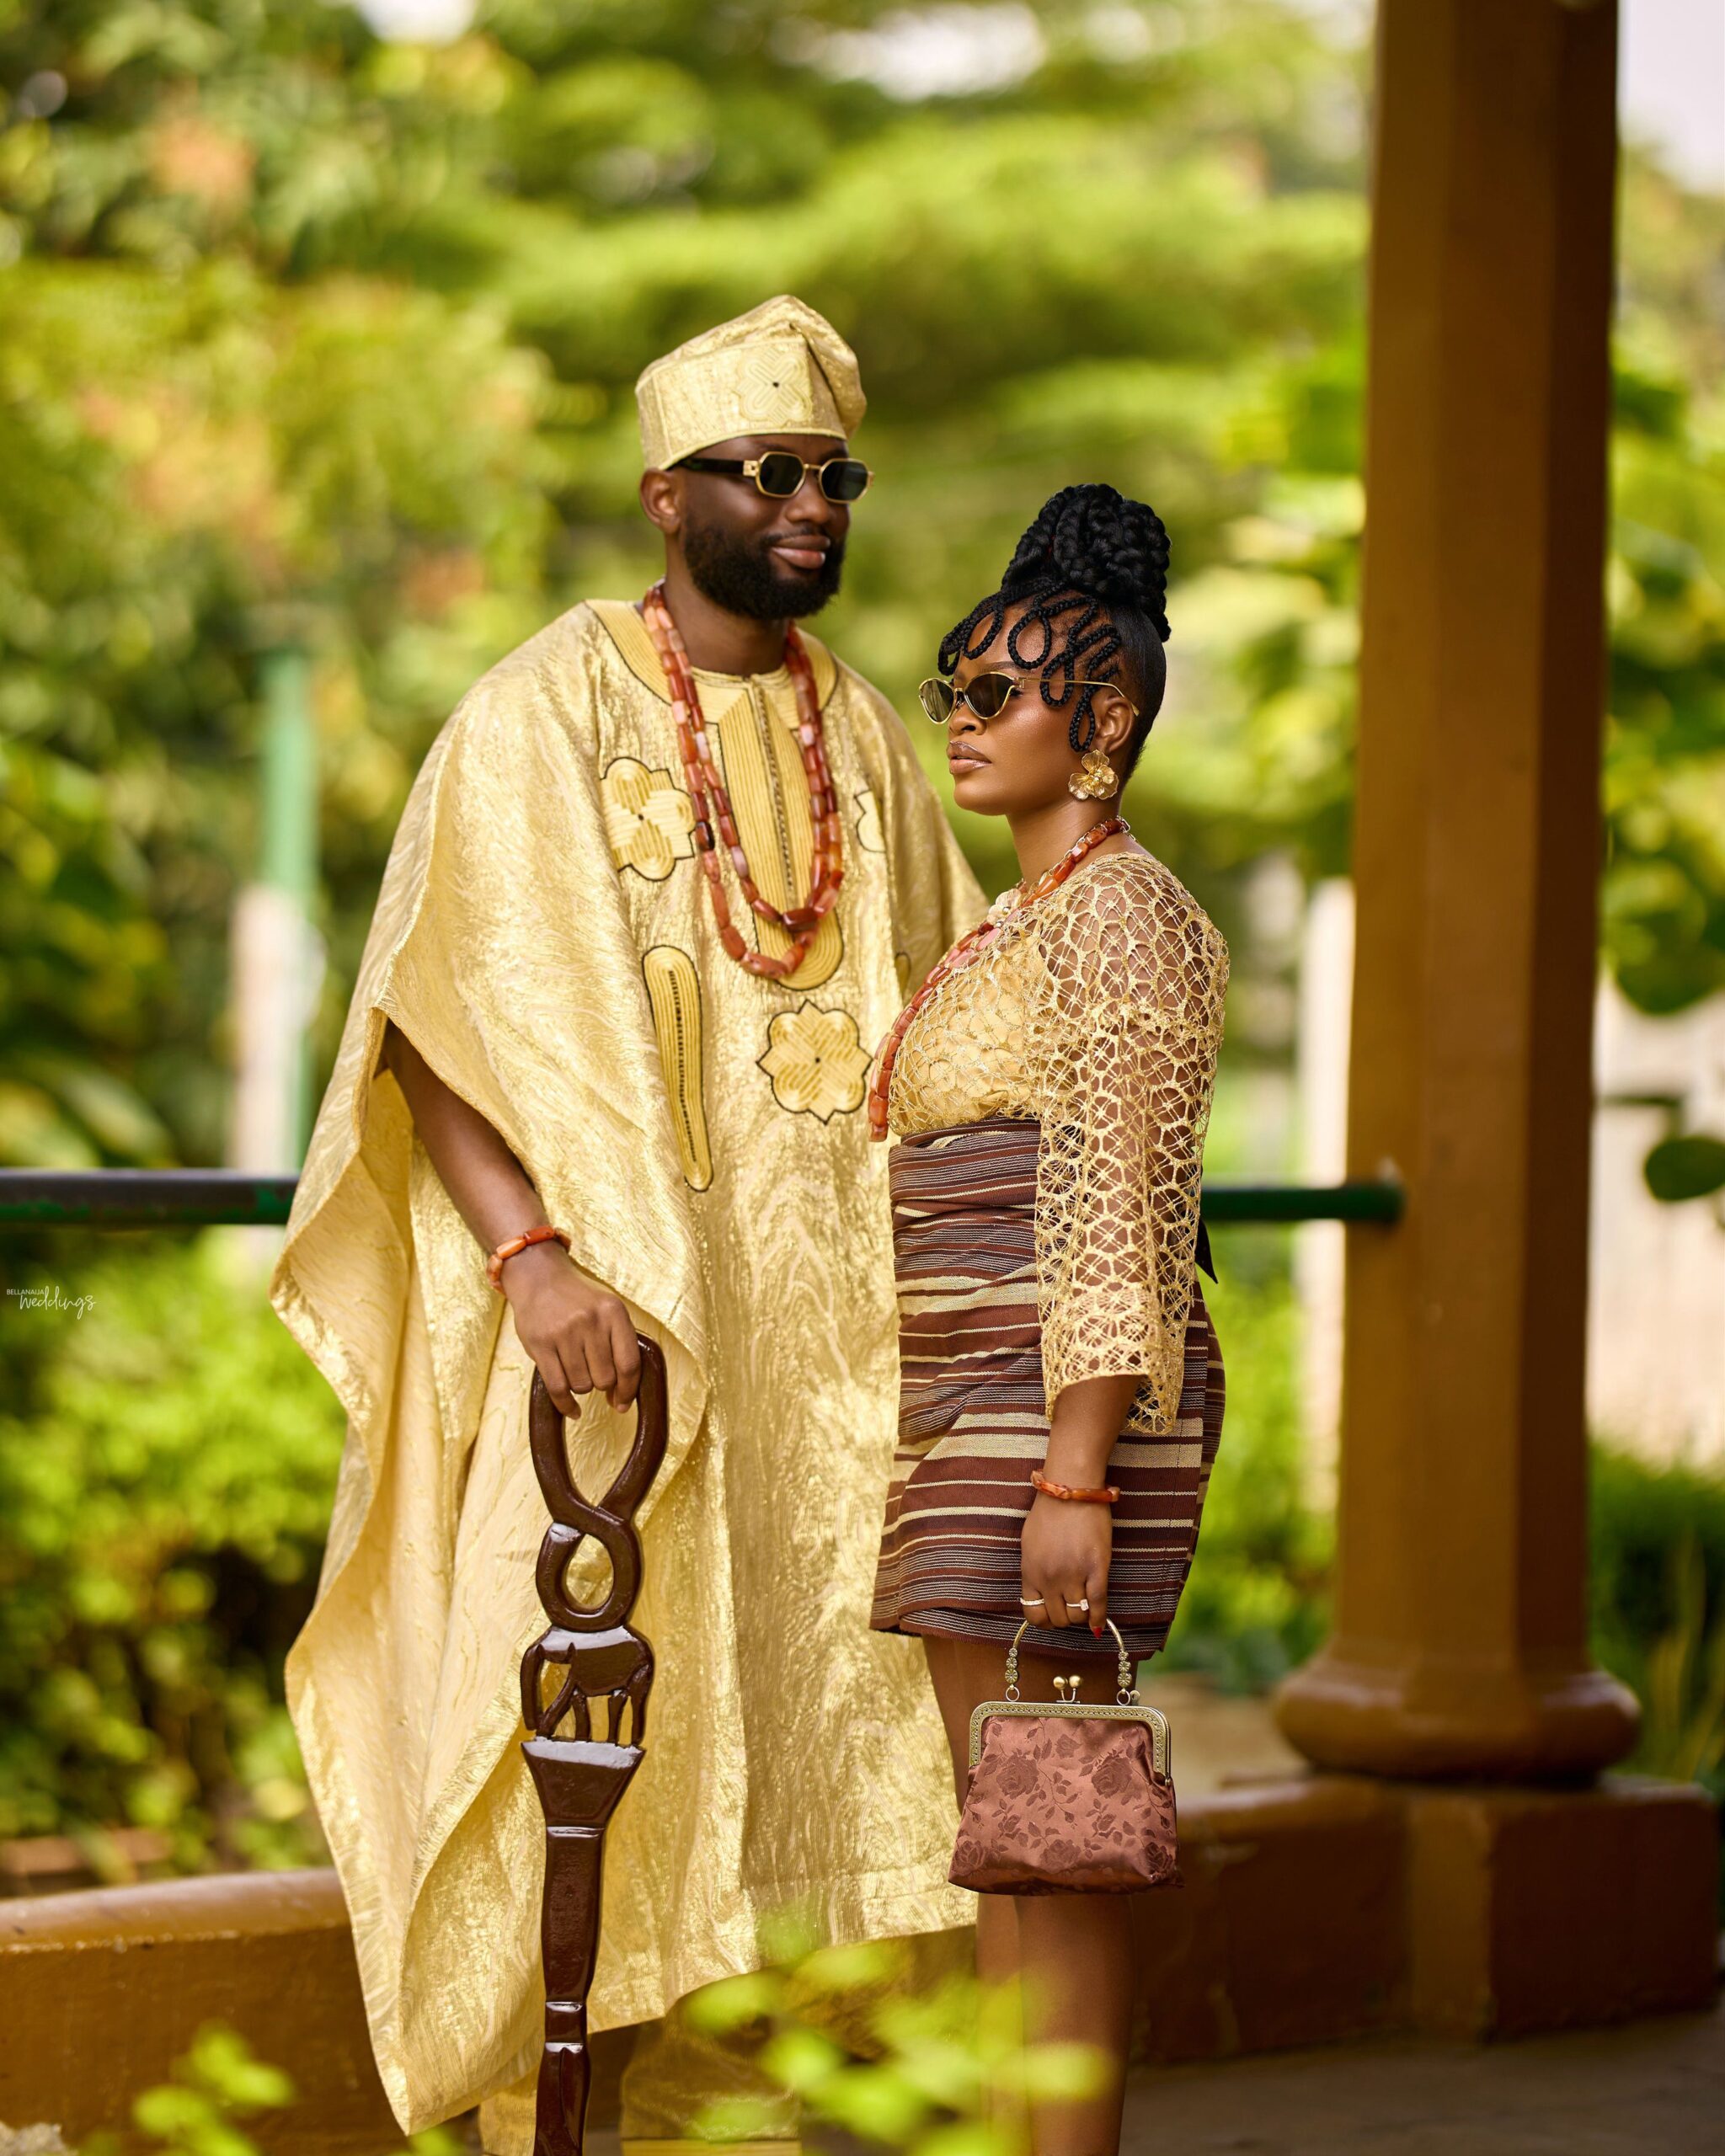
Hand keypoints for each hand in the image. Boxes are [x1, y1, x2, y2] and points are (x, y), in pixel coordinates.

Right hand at [502, 1240, 641, 1414]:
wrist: (539, 1277)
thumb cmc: (578, 1300)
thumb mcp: (607, 1308)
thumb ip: (619, 1342)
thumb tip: (623, 1393)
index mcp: (613, 1312)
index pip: (629, 1363)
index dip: (629, 1390)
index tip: (623, 1404)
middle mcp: (590, 1321)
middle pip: (605, 1378)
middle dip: (602, 1385)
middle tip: (595, 1376)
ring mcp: (564, 1332)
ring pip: (581, 1385)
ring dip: (581, 1386)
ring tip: (577, 1371)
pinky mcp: (540, 1344)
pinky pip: (557, 1388)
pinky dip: (566, 1405)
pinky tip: (572, 1410)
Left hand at [1020, 1492, 1109, 1634]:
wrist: (1071, 1489)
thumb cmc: (1049, 1511)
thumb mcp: (1029, 1544)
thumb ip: (1033, 1570)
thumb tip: (1040, 1592)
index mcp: (1030, 1572)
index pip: (1033, 1614)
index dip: (1045, 1620)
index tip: (1052, 1615)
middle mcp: (1049, 1578)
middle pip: (1058, 1619)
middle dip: (1065, 1617)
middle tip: (1072, 1605)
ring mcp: (1073, 1574)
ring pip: (1078, 1615)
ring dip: (1082, 1615)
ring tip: (1085, 1603)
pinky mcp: (1097, 1568)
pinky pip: (1098, 1603)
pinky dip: (1100, 1617)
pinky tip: (1099, 1622)